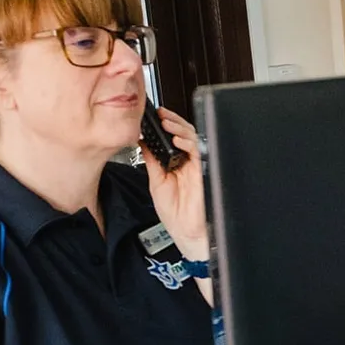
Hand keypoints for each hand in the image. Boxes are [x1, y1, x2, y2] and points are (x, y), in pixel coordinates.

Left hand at [142, 107, 208, 260]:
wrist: (185, 230)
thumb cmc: (175, 212)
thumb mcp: (156, 181)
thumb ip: (152, 160)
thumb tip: (143, 142)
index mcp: (174, 162)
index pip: (171, 137)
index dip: (165, 125)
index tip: (153, 117)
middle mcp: (186, 161)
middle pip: (183, 133)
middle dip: (172, 120)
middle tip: (161, 115)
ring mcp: (194, 165)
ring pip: (192, 137)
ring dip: (179, 127)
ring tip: (166, 122)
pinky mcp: (201, 170)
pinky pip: (198, 151)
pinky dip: (188, 142)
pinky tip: (177, 139)